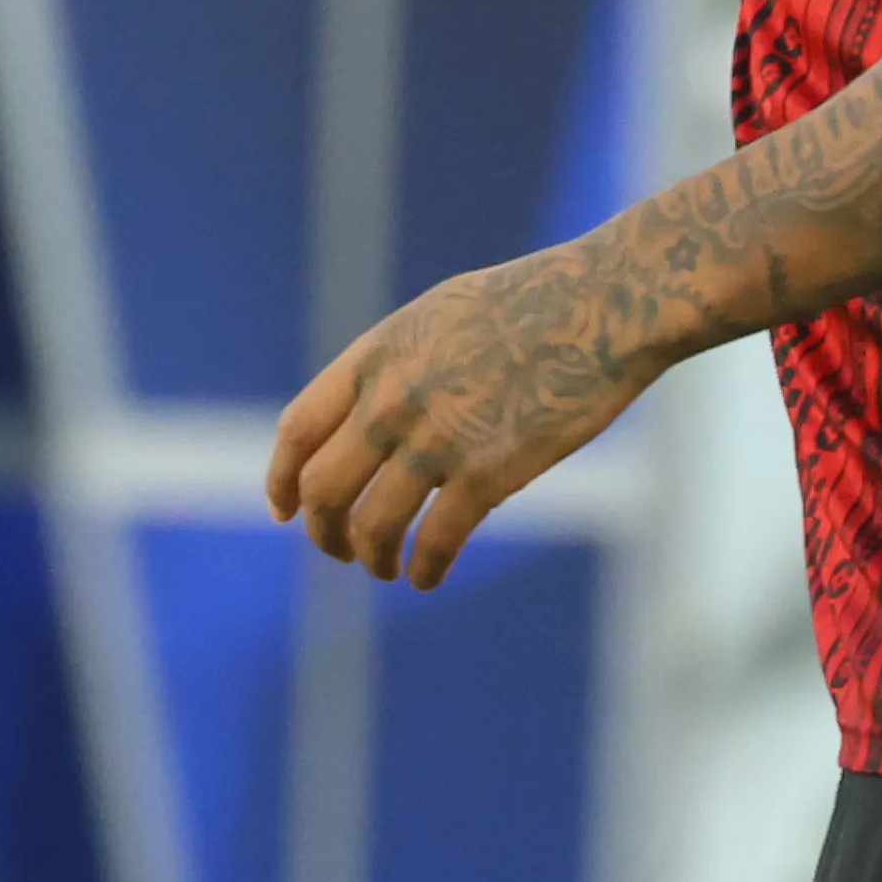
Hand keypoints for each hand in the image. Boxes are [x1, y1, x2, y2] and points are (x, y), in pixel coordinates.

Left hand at [268, 239, 667, 590]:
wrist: (599, 307)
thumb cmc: (530, 304)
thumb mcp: (438, 317)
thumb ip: (396, 365)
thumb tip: (370, 414)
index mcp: (375, 355)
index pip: (298, 429)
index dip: (282, 477)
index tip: (284, 509)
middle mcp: (391, 399)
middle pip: (322, 488)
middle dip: (323, 532)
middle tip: (338, 550)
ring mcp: (436, 438)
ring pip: (371, 526)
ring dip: (372, 558)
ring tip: (387, 568)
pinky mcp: (487, 474)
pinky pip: (434, 542)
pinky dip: (423, 570)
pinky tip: (427, 577)